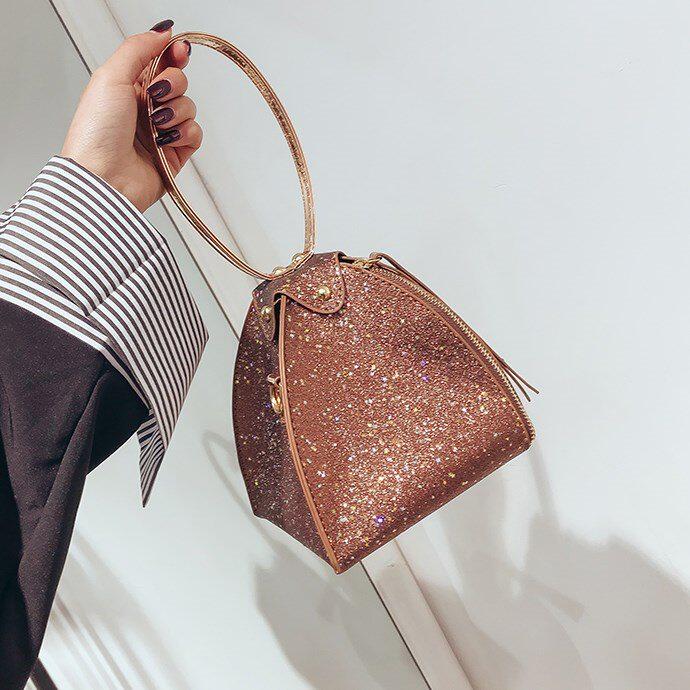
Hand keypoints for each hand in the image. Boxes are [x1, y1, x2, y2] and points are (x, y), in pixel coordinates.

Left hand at [61, 20, 201, 211]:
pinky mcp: (175, 154)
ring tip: (155, 125)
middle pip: (179, 83)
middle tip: (155, 95)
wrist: (104, 177)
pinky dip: (184, 133)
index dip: (172, 54)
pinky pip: (195, 134)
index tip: (179, 51)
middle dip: (172, 85)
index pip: (160, 63)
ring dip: (175, 112)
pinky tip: (166, 139)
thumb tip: (161, 31)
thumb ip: (138, 48)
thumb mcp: (110, 76)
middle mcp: (146, 109)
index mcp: (127, 87)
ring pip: (189, 108)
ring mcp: (161, 132)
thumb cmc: (97, 133)